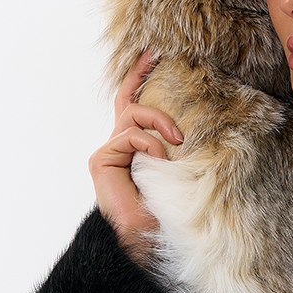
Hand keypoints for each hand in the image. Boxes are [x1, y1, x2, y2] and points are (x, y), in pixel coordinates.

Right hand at [89, 51, 183, 265]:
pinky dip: (150, 143)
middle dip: (139, 73)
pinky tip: (160, 158)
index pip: (137, 107)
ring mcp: (109, 152)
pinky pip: (130, 136)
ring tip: (177, 142)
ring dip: (160, 122)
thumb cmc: (166, 212)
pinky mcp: (102, 159)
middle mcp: (119, 147)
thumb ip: (175, 147)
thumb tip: (191, 126)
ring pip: (133, 115)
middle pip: (126, 99)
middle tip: (156, 53)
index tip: (156, 56)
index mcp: (137, 149)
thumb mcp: (178, 171)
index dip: (142, 79)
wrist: (147, 239)